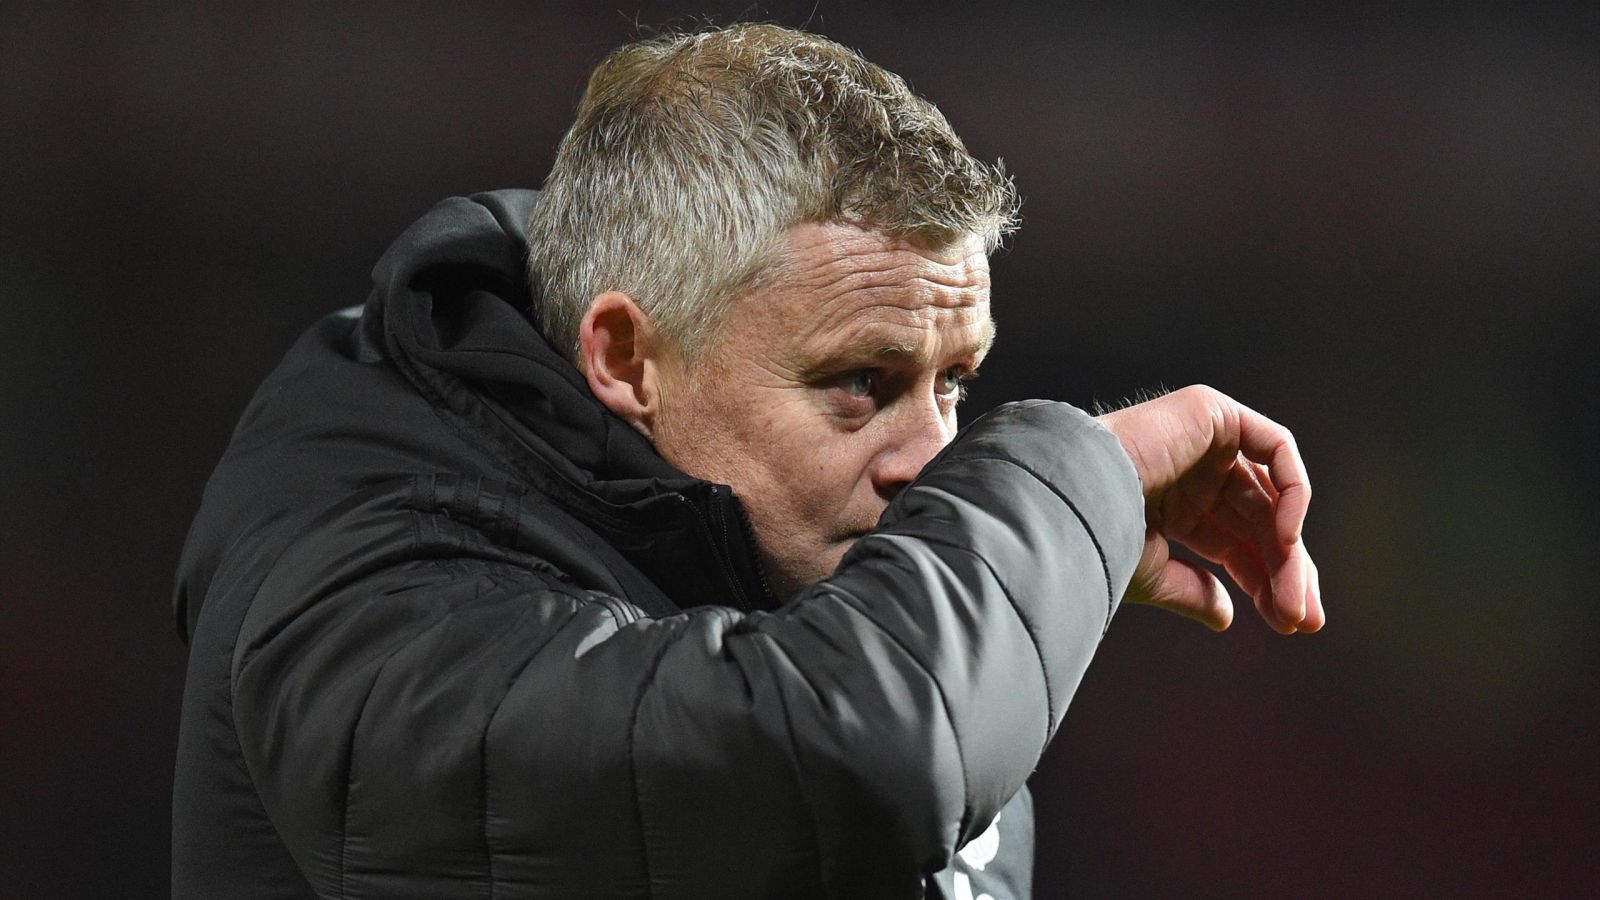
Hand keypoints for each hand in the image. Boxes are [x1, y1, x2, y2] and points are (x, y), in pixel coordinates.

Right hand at [1097, 385, 1322, 633]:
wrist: (1074, 498)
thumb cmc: (1095, 538)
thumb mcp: (1151, 574)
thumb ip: (1191, 590)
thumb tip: (1225, 617)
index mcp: (1171, 505)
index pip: (1235, 542)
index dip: (1265, 581)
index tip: (1290, 625)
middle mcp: (1191, 470)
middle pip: (1259, 522)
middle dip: (1285, 571)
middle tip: (1303, 621)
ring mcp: (1203, 439)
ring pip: (1271, 495)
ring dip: (1290, 548)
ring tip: (1294, 597)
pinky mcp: (1212, 412)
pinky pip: (1273, 447)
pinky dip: (1293, 489)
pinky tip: (1288, 538)